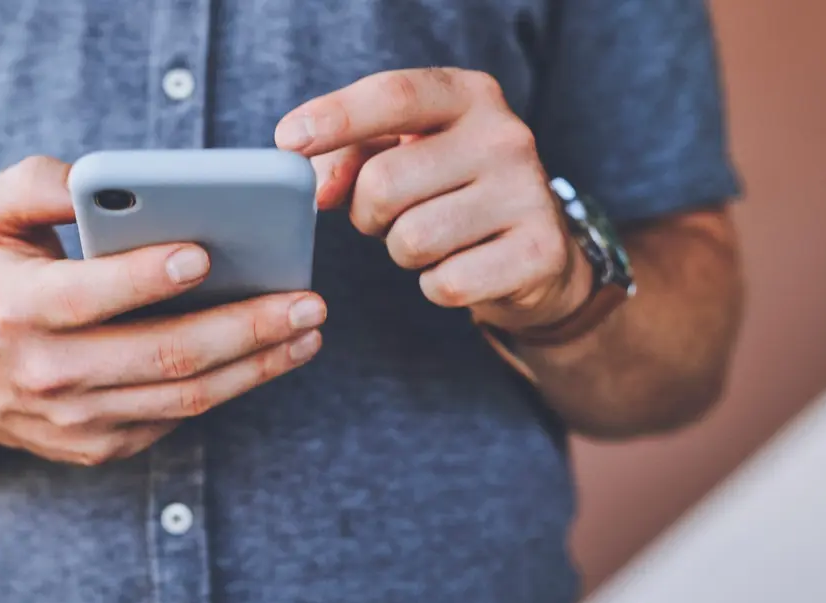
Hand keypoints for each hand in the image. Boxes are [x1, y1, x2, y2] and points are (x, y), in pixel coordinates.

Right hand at [0, 156, 326, 465]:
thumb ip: (37, 183)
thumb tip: (97, 179)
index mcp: (15, 308)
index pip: (87, 295)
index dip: (146, 276)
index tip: (205, 252)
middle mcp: (46, 372)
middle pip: (162, 354)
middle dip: (244, 327)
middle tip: (306, 300)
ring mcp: (77, 420)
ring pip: (185, 396)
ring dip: (258, 364)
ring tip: (309, 329)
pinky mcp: (102, 446)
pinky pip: (180, 416)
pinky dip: (233, 384)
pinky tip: (273, 354)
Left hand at [275, 68, 592, 333]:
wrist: (534, 253)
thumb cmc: (447, 192)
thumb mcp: (402, 154)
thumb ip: (348, 155)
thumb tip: (318, 188)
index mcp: (469, 95)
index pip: (394, 94)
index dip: (336, 117)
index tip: (288, 141)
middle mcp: (505, 135)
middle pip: (384, 182)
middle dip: (368, 213)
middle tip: (390, 216)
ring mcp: (528, 193)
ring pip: (411, 239)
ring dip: (403, 251)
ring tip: (433, 238)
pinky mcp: (537, 253)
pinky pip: (444, 283)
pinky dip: (437, 285)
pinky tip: (463, 266)